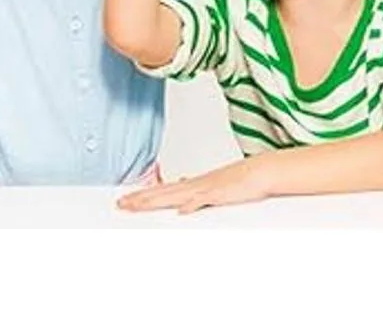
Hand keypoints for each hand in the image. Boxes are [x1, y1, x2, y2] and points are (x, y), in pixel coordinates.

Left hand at [117, 156, 270, 214]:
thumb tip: (181, 188)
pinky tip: (181, 211)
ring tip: (138, 206)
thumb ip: (195, 189)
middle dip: (141, 199)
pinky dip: (193, 204)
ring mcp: (207, 188)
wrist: (261, 170)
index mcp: (193, 184)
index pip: (163, 190)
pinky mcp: (220, 193)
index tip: (126, 199)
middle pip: (163, 193)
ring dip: (157, 200)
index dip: (143, 195)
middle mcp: (195, 184)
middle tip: (120, 204)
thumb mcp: (213, 184)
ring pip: (177, 195)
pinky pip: (204, 200)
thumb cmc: (239, 179)